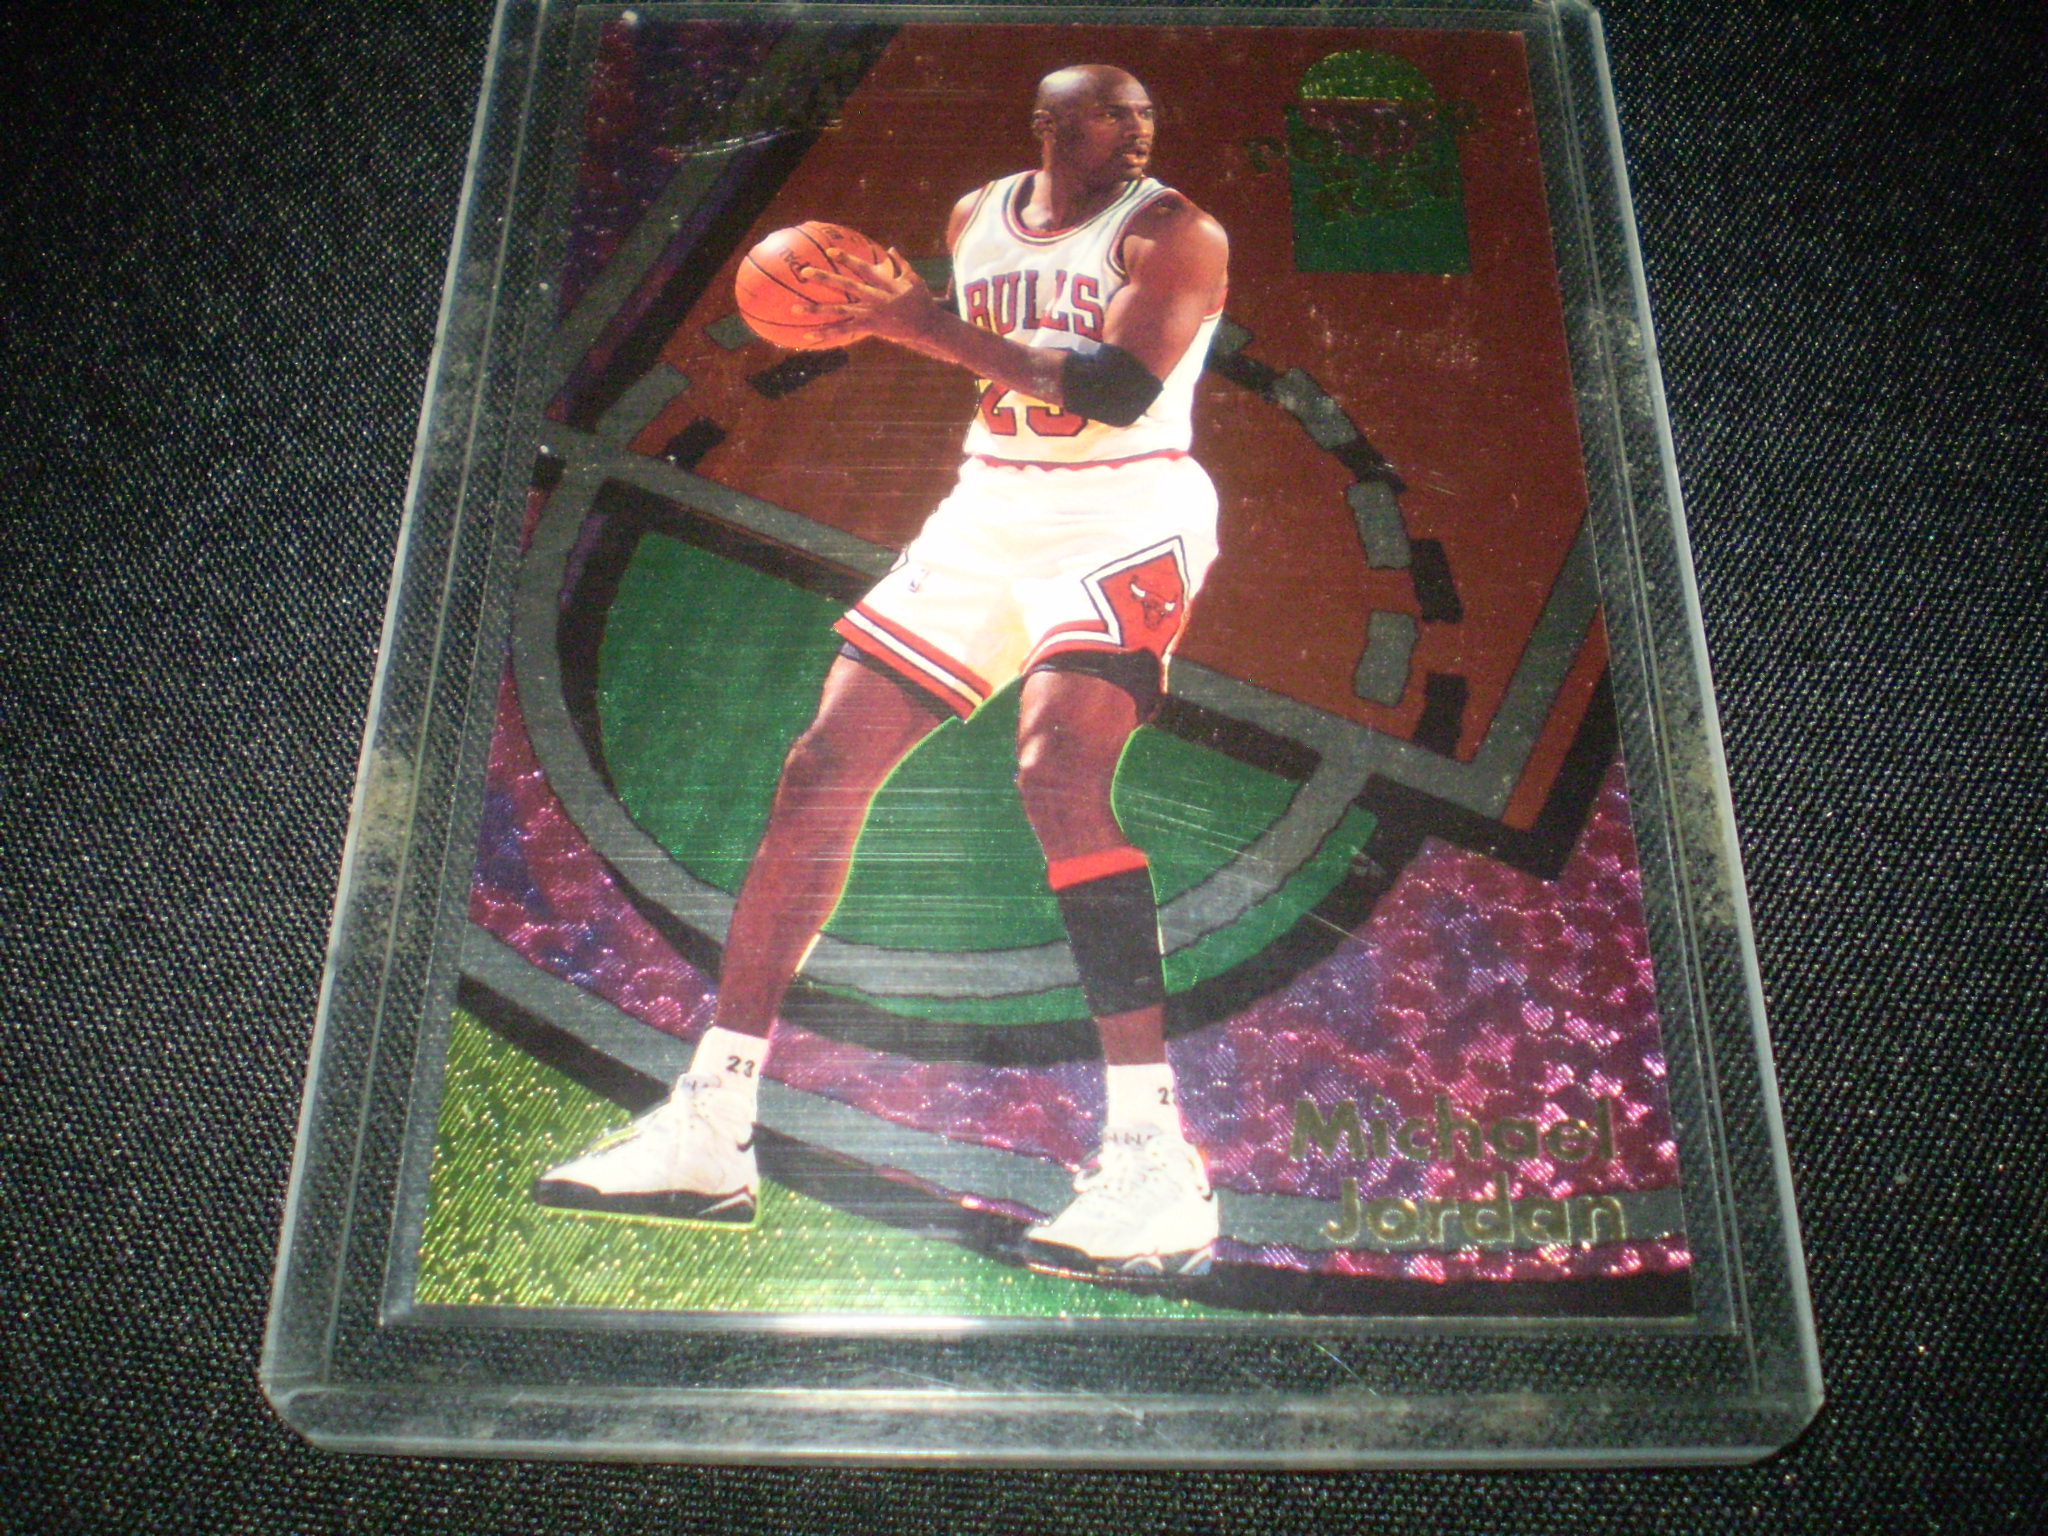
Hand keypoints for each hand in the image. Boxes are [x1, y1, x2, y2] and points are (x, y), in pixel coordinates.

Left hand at [795, 248, 937, 348]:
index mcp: (884, 284)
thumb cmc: (922, 300)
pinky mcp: (868, 329)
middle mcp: (874, 299)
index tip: (830, 251)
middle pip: (845, 287)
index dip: (846, 259)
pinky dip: (826, 334)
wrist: (928, 326)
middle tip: (805, 272)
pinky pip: (844, 332)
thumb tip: (890, 248)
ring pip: (839, 312)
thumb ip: (900, 263)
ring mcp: (870, 315)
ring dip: (816, 310)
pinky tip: (808, 337)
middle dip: (824, 278)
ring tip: (795, 308)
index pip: (862, 269)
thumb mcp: (914, 278)